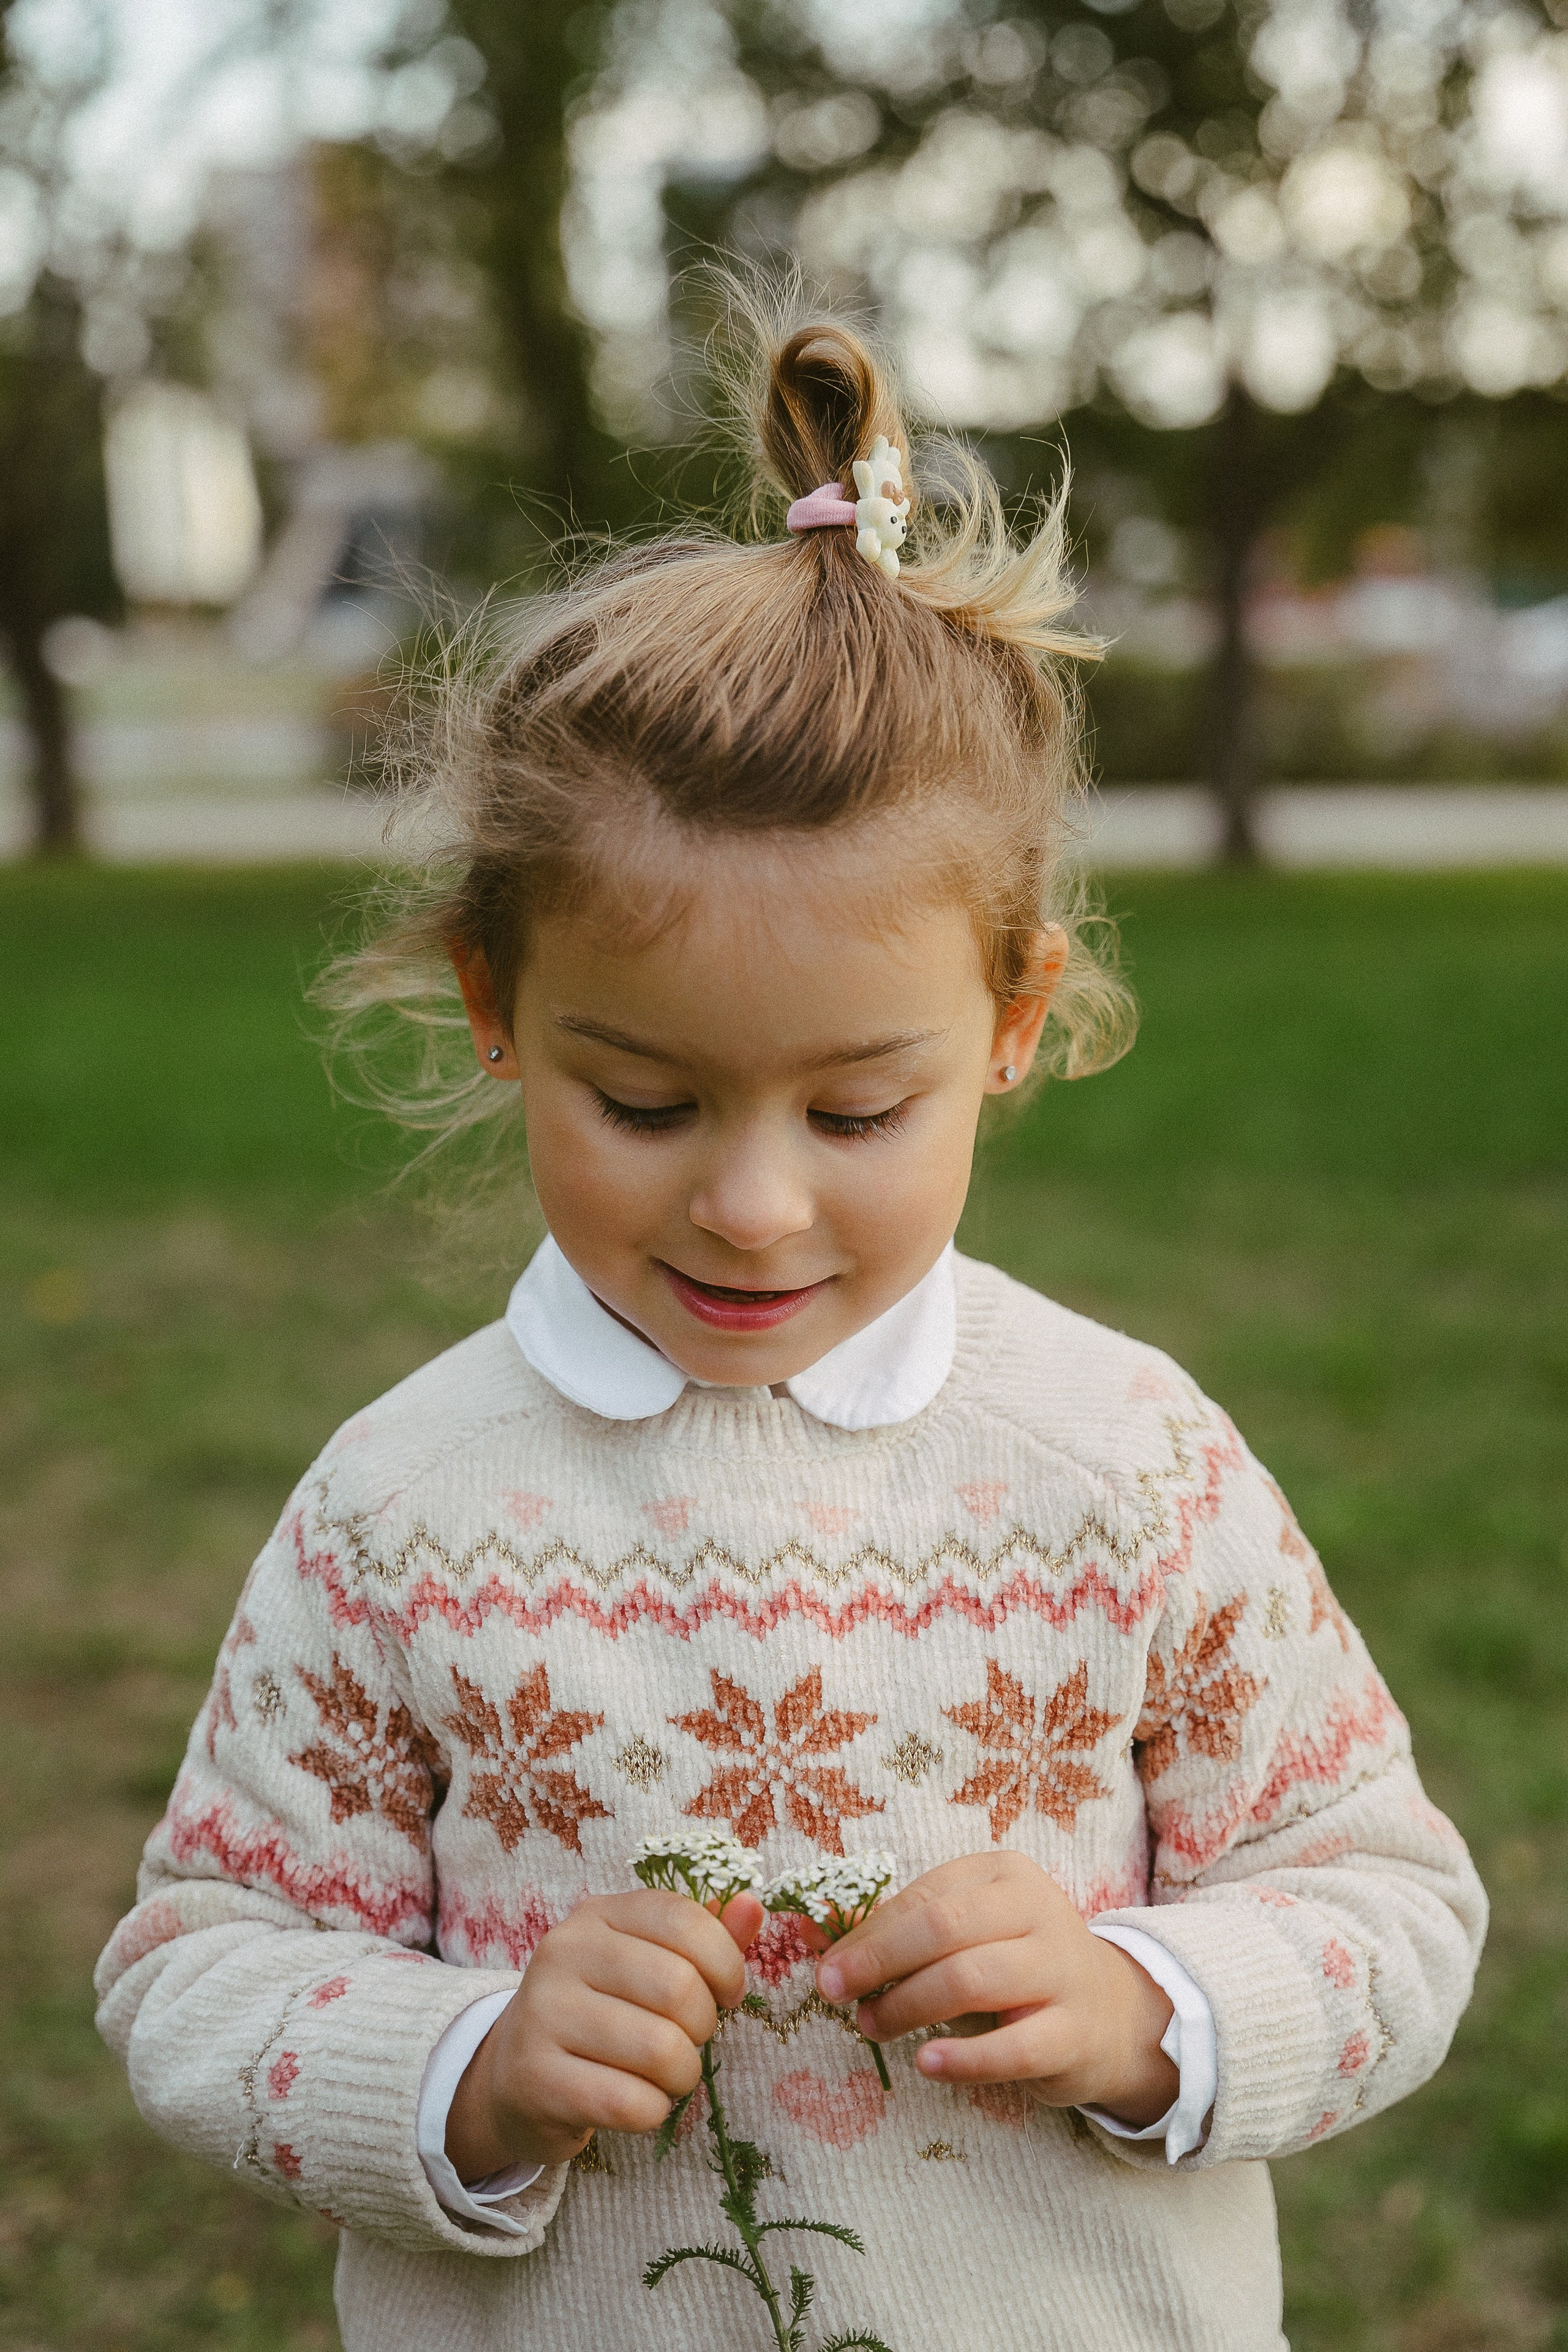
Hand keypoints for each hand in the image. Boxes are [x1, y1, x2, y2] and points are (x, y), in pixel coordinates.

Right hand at [446, 1890, 761, 2179]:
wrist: (513, 2076)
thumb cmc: (600, 2013)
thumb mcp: (647, 1962)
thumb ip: (703, 1937)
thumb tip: (752, 1906)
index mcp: (597, 1915)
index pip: (683, 1919)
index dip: (725, 1962)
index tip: (727, 1993)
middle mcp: (564, 1952)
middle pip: (677, 1986)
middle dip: (703, 2026)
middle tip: (687, 2040)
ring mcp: (543, 2014)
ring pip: (658, 2049)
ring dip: (682, 2074)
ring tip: (665, 2074)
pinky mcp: (534, 2078)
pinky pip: (628, 2102)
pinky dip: (652, 2111)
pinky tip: (637, 2102)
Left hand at [814, 1851, 1176, 2124]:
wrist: (1108, 2013)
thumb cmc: (1014, 1965)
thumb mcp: (965, 1934)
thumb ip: (898, 1932)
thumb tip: (811, 1935)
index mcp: (1005, 1875)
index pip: (925, 1898)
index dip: (868, 1934)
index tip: (827, 1968)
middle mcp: (1038, 1911)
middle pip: (944, 1929)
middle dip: (879, 1962)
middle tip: (836, 1994)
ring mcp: (1062, 1971)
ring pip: (971, 1980)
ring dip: (908, 2006)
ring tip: (874, 2026)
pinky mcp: (1075, 2034)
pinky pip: (1014, 2047)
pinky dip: (964, 2058)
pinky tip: (926, 2063)